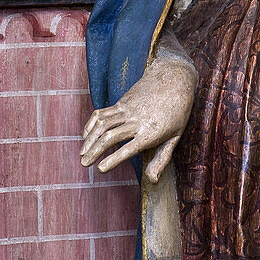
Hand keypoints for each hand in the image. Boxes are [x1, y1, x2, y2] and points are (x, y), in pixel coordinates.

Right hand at [81, 57, 196, 182]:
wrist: (174, 79)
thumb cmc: (178, 111)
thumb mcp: (175, 137)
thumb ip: (162, 159)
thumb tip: (152, 181)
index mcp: (151, 132)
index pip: (129, 148)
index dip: (114, 159)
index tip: (100, 169)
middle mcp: (137, 120)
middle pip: (111, 137)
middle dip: (95, 151)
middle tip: (84, 164)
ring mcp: (127, 109)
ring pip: (103, 124)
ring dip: (90, 139)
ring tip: (82, 153)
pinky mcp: (122, 102)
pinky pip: (103, 112)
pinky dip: (91, 123)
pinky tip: (86, 135)